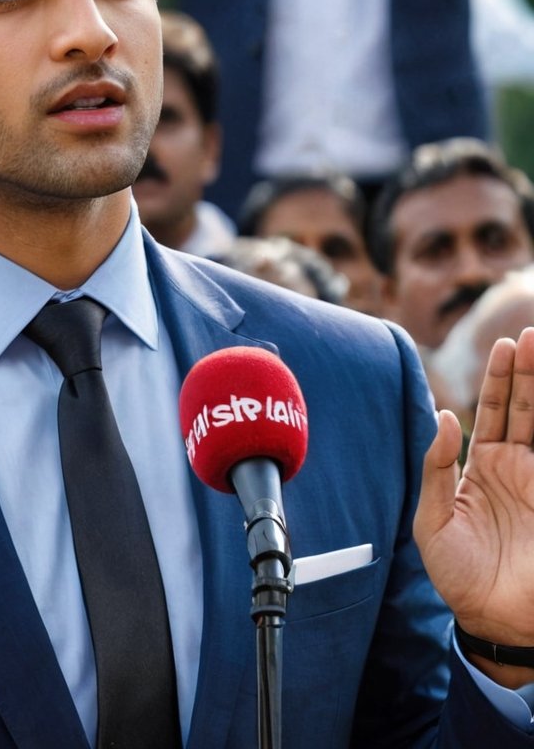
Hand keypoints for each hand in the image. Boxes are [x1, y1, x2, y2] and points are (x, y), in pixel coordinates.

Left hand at [415, 327, 533, 687]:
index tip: (507, 345)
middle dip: (530, 372)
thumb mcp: (431, 518)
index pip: (494, 411)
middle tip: (531, 335)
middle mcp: (518, 468)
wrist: (491, 621)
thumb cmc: (458, 573)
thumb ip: (436, 467)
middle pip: (528, 408)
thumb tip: (445, 415)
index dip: (502, 379)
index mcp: (484, 466)